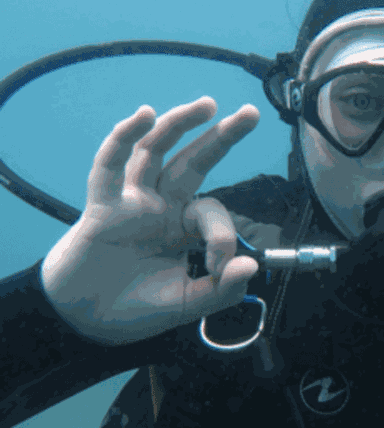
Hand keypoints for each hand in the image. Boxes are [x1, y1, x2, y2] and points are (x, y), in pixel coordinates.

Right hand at [42, 97, 260, 345]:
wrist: (87, 321)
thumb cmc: (138, 308)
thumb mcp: (188, 304)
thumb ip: (222, 290)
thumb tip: (251, 266)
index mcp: (184, 226)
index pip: (212, 213)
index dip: (224, 236)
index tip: (220, 267)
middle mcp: (161, 206)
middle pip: (194, 161)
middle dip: (223, 137)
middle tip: (251, 113)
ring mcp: (131, 203)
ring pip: (156, 153)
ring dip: (179, 125)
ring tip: (207, 105)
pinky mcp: (101, 207)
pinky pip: (110, 167)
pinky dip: (123, 139)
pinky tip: (143, 116)